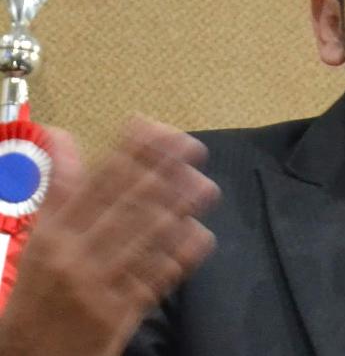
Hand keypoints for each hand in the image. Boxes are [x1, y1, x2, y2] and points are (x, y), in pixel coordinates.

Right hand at [0, 117, 219, 355]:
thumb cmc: (38, 294)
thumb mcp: (39, 239)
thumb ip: (58, 189)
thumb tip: (60, 135)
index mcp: (51, 235)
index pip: (95, 183)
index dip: (129, 152)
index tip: (157, 128)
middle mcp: (74, 256)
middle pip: (124, 206)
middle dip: (163, 173)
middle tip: (193, 148)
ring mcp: (98, 287)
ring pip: (144, 240)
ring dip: (180, 209)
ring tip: (205, 186)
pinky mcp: (118, 316)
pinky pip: (154, 280)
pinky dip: (179, 257)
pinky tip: (201, 235)